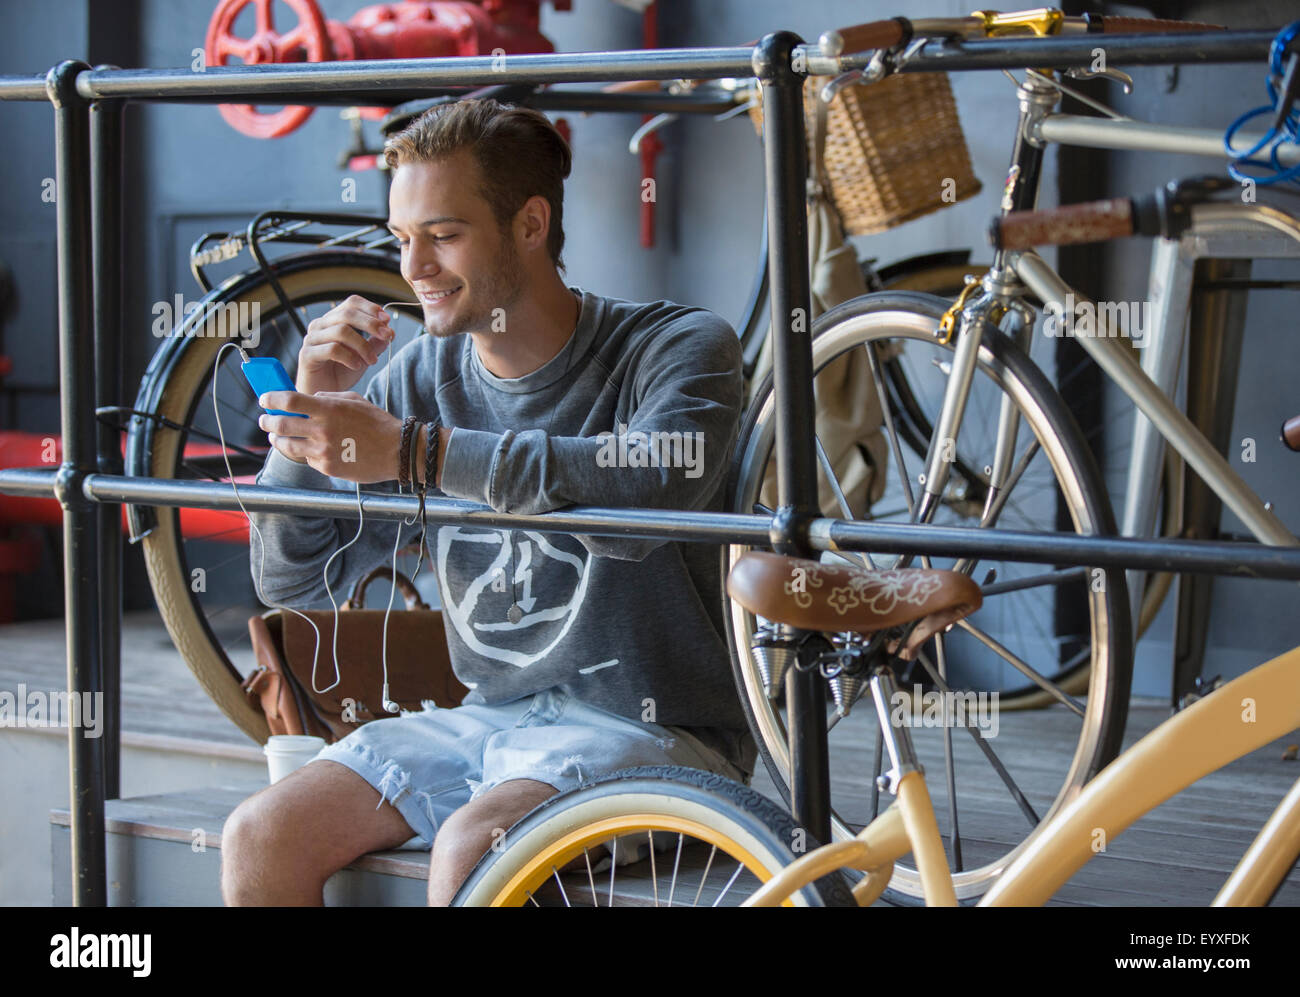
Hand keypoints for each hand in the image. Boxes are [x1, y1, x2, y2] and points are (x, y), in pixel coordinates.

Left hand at [258, 390, 402, 482]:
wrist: (398, 451)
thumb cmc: (378, 423)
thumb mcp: (354, 400)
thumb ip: (329, 397)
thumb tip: (309, 398)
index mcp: (329, 409)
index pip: (289, 401)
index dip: (272, 399)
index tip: (264, 399)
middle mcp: (323, 430)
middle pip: (282, 424)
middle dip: (268, 421)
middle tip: (265, 420)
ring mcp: (323, 451)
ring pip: (288, 446)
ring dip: (279, 439)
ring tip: (277, 436)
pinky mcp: (327, 467)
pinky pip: (308, 459)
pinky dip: (305, 453)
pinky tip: (310, 449)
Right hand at [295, 295, 394, 396]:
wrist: (324, 396)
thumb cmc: (341, 373)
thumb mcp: (364, 356)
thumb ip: (375, 343)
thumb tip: (389, 332)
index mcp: (333, 320)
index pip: (351, 302)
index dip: (370, 308)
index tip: (387, 320)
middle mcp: (320, 325)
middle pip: (347, 313)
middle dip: (371, 324)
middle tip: (387, 336)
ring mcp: (311, 339)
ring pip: (341, 331)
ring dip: (363, 345)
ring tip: (372, 360)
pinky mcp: (307, 355)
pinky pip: (332, 349)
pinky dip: (349, 357)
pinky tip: (357, 366)